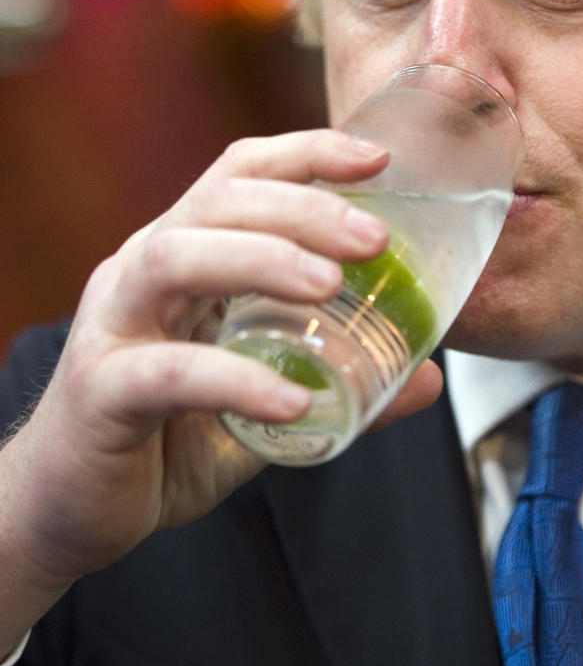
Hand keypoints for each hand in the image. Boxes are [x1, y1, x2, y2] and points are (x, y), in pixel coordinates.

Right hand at [0, 130, 443, 643]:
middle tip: (376, 237)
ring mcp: (114, 327)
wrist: (70, 512)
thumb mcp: (266, 405)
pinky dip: (234, 379)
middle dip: (302, 205)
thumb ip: (339, 386)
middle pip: (217, 202)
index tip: (377, 158)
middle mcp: (141, 273)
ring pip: (176, 257)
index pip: (240, 174)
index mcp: (183, 258)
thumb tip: (430, 380)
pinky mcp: (99, 392)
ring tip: (328, 284)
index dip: (306, 153)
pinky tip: (293, 401)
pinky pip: (165, 373)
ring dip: (260, 258)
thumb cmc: (163, 440)